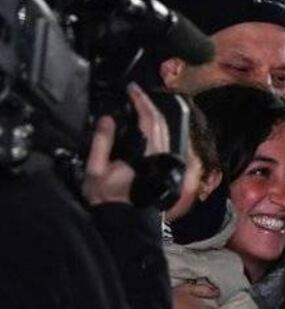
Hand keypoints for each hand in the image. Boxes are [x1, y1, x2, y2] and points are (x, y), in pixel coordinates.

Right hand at [82, 83, 169, 205]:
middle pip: (160, 122)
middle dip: (148, 103)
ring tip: (139, 102)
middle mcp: (160, 156)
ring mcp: (165, 161)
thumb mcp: (96, 169)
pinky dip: (156, 126)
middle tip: (134, 91)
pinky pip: (164, 140)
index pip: (149, 120)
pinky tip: (145, 122)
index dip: (141, 101)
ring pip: (165, 130)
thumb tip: (107, 119)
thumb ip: (102, 142)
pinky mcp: (164, 166)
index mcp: (146, 154)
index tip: (131, 89)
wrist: (124, 219)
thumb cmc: (109, 197)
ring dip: (153, 113)